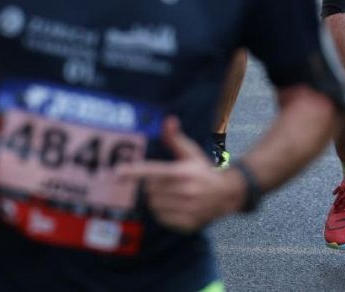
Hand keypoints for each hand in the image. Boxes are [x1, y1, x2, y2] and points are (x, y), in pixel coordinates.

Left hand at [116, 116, 237, 231]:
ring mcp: (186, 209)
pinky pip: (162, 219)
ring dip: (157, 199)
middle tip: (165, 182)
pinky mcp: (186, 224)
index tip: (117, 172)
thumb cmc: (204, 171)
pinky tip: (176, 205)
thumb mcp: (191, 153)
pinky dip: (163, 212)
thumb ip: (175, 139)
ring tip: (172, 194)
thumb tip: (168, 120)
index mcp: (184, 173)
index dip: (135, 172)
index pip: (154, 171)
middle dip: (152, 186)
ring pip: (154, 205)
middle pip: (150, 190)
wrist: (227, 195)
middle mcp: (185, 191)